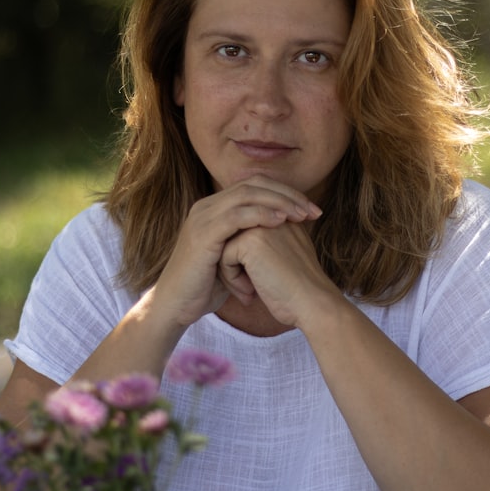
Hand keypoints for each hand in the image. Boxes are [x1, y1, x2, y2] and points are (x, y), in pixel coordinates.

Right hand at [150, 176, 320, 326]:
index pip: (255, 186)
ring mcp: (202, 217)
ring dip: (279, 203)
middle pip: (254, 184)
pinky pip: (236, 215)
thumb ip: (251, 240)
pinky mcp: (202, 234)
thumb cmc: (206, 286)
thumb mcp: (233, 257)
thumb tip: (283, 235)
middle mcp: (207, 206)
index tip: (311, 210)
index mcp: (214, 207)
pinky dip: (261, 215)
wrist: (176, 306)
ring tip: (302, 216)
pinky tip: (281, 222)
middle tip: (313, 211)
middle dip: (288, 195)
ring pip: (247, 195)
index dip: (285, 193)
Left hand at [218, 219, 341, 327]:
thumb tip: (239, 249)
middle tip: (250, 289)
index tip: (265, 281)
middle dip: (235, 264)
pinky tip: (250, 291)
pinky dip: (232, 279)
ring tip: (249, 290)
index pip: (246, 232)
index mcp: (284, 216)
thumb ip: (269, 244)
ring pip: (225, 244)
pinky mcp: (250, 241)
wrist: (313, 304)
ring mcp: (262, 225)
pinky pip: (224, 256)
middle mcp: (273, 214)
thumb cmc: (299, 290)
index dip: (248, 261)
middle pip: (233, 235)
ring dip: (231, 273)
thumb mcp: (287, 258)